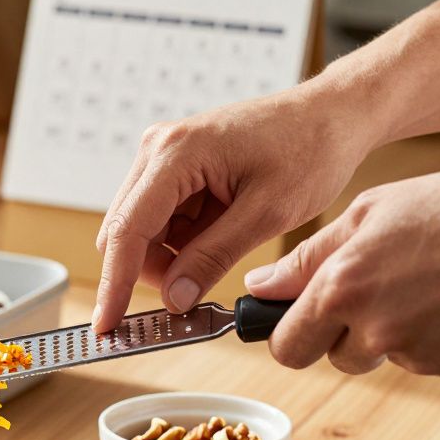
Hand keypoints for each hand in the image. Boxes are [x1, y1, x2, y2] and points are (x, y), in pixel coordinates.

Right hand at [93, 86, 376, 329]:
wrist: (332, 115)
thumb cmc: (310, 149)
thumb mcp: (267, 213)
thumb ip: (212, 258)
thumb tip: (173, 299)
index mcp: (176, 153)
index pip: (128, 230)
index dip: (115, 283)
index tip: (107, 325)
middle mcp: (157, 150)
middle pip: (124, 232)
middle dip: (152, 271)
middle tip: (191, 296)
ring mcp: (162, 157)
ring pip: (140, 230)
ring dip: (170, 256)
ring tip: (224, 248)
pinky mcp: (173, 167)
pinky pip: (160, 220)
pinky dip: (182, 242)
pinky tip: (219, 235)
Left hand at [247, 167, 439, 381]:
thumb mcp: (376, 210)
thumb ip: (310, 256)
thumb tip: (260, 287)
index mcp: (343, 289)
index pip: (285, 346)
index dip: (288, 333)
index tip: (300, 318)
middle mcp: (376, 330)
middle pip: (331, 358)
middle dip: (339, 334)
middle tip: (376, 290)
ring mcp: (420, 355)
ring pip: (382, 357)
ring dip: (392, 332)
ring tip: (430, 282)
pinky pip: (428, 361)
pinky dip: (436, 338)